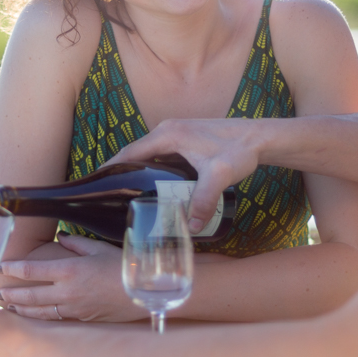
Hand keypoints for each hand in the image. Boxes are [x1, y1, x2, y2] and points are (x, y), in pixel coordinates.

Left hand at [0, 233, 146, 321]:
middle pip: (30, 295)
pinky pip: (54, 318)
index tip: (1, 267)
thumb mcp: (98, 248)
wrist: (144, 292)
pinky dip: (39, 318)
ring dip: (21, 310)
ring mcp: (73, 308)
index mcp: (69, 270)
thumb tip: (61, 238)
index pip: (32, 270)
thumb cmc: (123, 266)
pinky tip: (32, 318)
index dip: (13, 269)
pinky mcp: (81, 318)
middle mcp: (67, 291)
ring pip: (39, 312)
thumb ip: (75, 243)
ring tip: (7, 308)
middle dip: (11, 294)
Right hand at [110, 118, 261, 232]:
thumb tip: (192, 226)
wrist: (260, 137)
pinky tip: (155, 186)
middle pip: (136, 154)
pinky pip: (162, 154)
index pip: (129, 152)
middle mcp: (169, 129)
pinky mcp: (187, 138)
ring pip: (150, 154)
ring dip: (139, 171)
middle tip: (112, 196)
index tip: (97, 184)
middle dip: (123, 173)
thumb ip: (204, 199)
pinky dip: (154, 168)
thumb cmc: (239, 150)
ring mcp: (178, 132)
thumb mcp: (219, 175)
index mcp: (168, 134)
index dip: (111, 168)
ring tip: (129, 194)